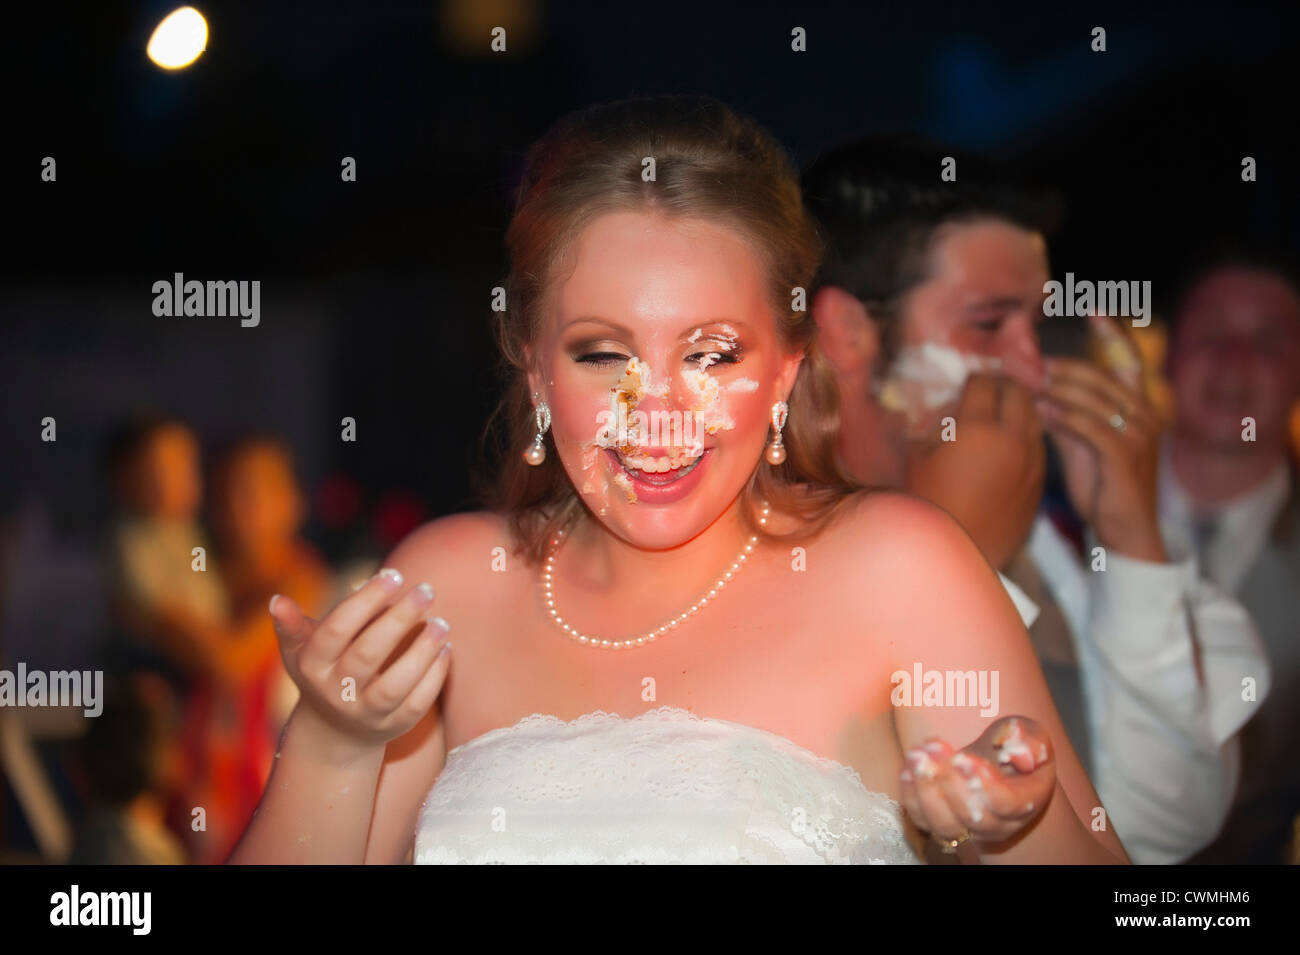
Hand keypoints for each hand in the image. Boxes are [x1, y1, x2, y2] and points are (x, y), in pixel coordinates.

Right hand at [268, 568, 452, 749]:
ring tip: (441, 623)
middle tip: (426, 589)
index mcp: (312, 664)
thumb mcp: (303, 647)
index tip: (394, 574)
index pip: (337, 629)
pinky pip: (417, 704)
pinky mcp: (392, 727)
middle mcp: (336, 691)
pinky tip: (445, 649)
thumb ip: (295, 623)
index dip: (365, 601)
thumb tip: (278, 602)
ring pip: (395, 685)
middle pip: (367, 654)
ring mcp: (364, 713)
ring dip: (422, 651)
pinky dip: (434, 676)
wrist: (335, 730)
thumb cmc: (323, 669)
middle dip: (399, 619)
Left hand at [898, 716, 1054, 853]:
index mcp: (1026, 803)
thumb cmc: (1014, 744)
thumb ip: (1029, 741)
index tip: (962, 758)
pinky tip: (908, 767)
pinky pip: (922, 818)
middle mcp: (999, 824)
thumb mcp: (1030, 734)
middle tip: (932, 750)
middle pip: (972, 818)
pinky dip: (911, 795)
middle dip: (948, 782)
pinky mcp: (941, 824)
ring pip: (944, 824)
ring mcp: (969, 829)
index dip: (983, 784)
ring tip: (917, 756)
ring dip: (925, 789)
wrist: (994, 760)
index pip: (1006, 804)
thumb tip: (1018, 753)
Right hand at [904, 373, 1045, 569]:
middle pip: (1018, 393)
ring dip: (1019, 409)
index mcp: (978, 429)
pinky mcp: (1039, 483)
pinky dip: (1025, 437)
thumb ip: (937, 425)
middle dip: (1003, 385)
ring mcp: (1031, 462)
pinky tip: (1008, 445)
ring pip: (1034, 417)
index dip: (973, 378)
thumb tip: (948, 407)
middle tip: (988, 389)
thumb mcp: (918, 457)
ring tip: (1001, 413)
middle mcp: (1012, 439)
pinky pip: (1038, 446)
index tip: (966, 381)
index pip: (984, 383)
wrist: (957, 553)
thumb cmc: (928, 505)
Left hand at [1036, 314, 1166, 561]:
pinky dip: (1064, 416)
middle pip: (1099, 376)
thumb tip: (1034, 391)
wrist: (1125, 530)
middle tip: (1025, 361)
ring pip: (1093, 398)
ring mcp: (1138, 434)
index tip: (1095, 308)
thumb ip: (1064, 415)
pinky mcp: (1125, 456)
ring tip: (1025, 382)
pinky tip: (1041, 411)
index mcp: (1138, 406)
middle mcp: (1144, 414)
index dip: (1113, 333)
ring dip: (1056, 388)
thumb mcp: (1081, 444)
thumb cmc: (1101, 485)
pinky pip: (1091, 427)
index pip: (1129, 360)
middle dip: (1059, 366)